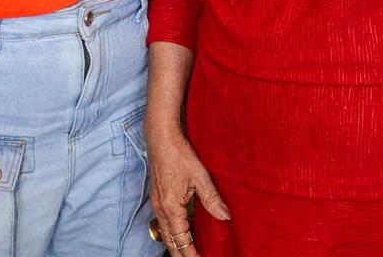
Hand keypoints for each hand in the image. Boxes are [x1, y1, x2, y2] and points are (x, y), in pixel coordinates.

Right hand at [147, 125, 229, 256]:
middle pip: (170, 240)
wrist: (161, 137)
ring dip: (176, 242)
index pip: (181, 239)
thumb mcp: (199, 176)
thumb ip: (212, 198)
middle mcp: (160, 209)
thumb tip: (226, 216)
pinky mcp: (157, 197)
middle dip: (181, 252)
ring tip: (190, 250)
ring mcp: (156, 203)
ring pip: (165, 231)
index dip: (190, 252)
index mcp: (171, 207)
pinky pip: (163, 221)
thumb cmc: (178, 154)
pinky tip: (182, 229)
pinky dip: (172, 230)